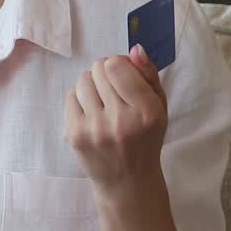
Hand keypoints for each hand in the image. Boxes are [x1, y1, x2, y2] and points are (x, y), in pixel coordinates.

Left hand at [64, 44, 168, 202]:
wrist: (128, 181)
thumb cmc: (146, 138)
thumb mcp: (160, 107)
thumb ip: (149, 75)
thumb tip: (134, 49)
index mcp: (147, 111)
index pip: (116, 65)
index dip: (118, 65)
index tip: (123, 77)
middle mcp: (121, 120)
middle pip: (97, 69)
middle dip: (105, 74)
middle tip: (113, 92)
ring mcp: (95, 129)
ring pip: (82, 81)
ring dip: (91, 86)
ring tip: (102, 103)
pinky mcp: (75, 135)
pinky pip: (70, 97)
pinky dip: (80, 100)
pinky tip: (91, 114)